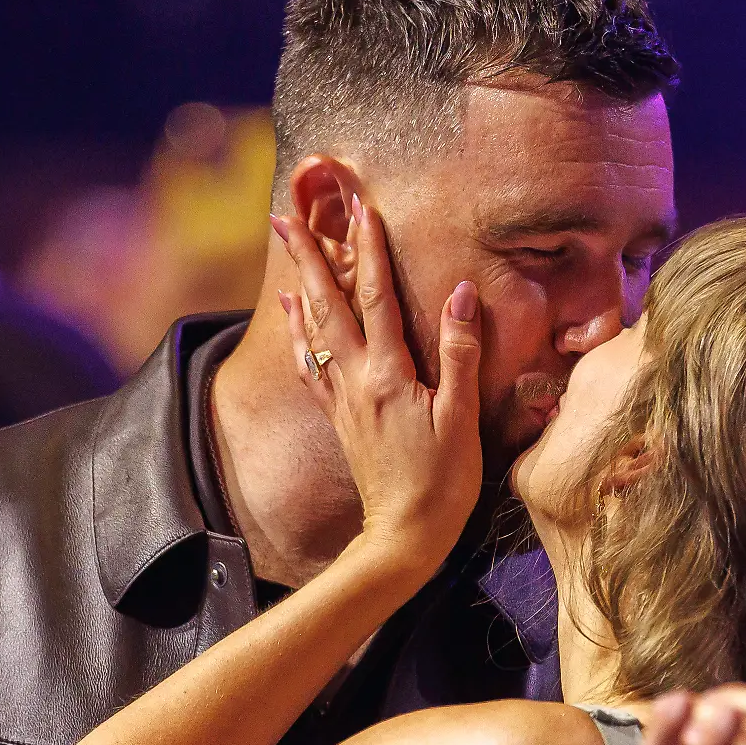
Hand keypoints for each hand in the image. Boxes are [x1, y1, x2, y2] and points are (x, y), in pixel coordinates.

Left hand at [274, 199, 482, 576]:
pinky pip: (311, 367)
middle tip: (284, 215)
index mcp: (388, 375)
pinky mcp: (341, 420)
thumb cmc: (443, 482)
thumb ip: (460, 353)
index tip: (363, 209)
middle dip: (309, 256)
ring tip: (283, 252)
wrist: (404, 536)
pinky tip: (294, 319)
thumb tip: (461, 291)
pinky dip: (300, 336)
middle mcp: (356, 381)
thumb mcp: (462, 418)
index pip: (377, 298)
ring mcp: (343, 400)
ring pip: (314, 332)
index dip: (371, 251)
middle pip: (329, 306)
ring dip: (300, 287)